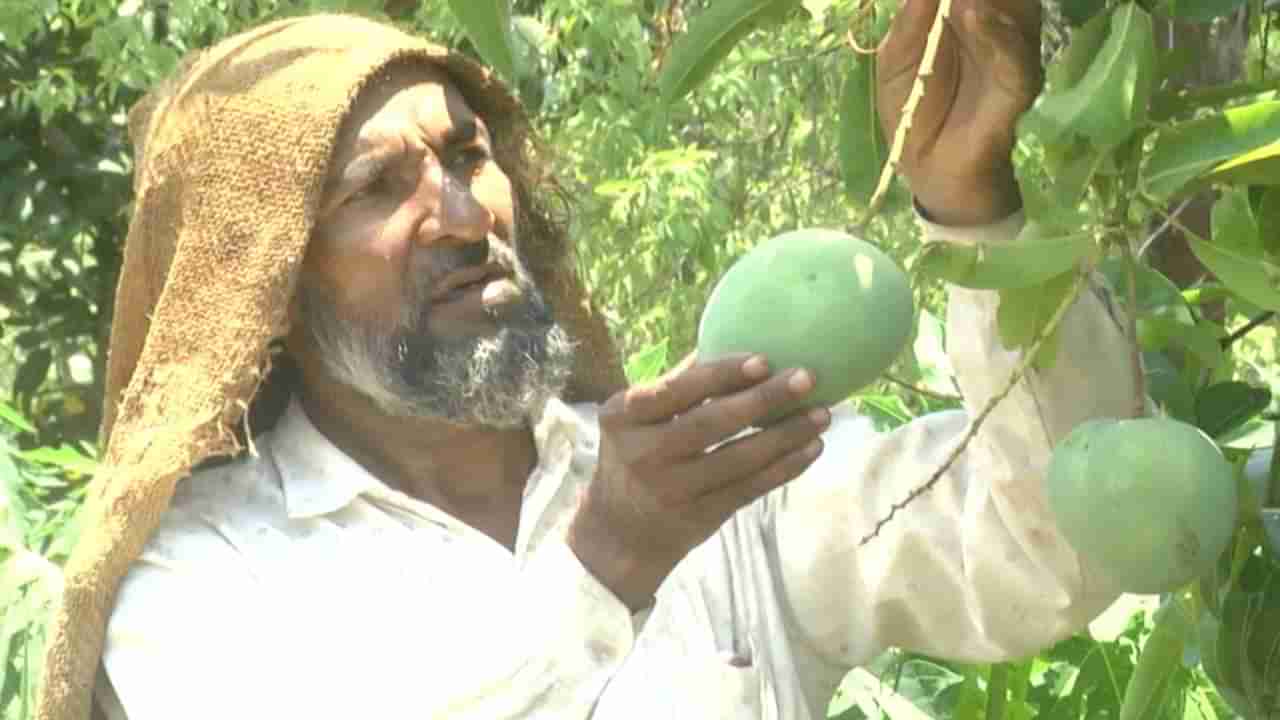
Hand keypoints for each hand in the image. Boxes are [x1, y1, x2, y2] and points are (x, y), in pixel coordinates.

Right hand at [568, 354, 829, 611]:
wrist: (620, 533)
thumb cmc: (635, 454)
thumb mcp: (635, 419)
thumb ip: (676, 384)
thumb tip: (727, 336)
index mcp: (625, 417)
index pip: (676, 390)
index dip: (720, 375)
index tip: (763, 359)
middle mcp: (645, 454)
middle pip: (711, 424)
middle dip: (764, 399)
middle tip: (806, 377)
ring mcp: (674, 489)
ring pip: (739, 459)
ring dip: (786, 435)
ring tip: (822, 414)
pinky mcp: (701, 516)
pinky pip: (751, 488)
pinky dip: (785, 468)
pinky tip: (811, 448)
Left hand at [876, 0, 1041, 224]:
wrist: (927, 169)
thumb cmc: (914, 109)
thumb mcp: (897, 58)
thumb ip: (912, 17)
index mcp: (969, 13)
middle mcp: (998, 25)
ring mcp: (1011, 53)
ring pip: (1013, 9)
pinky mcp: (1018, 86)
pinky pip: (1013, 56)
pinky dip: (994, 33)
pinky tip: (974, 14)